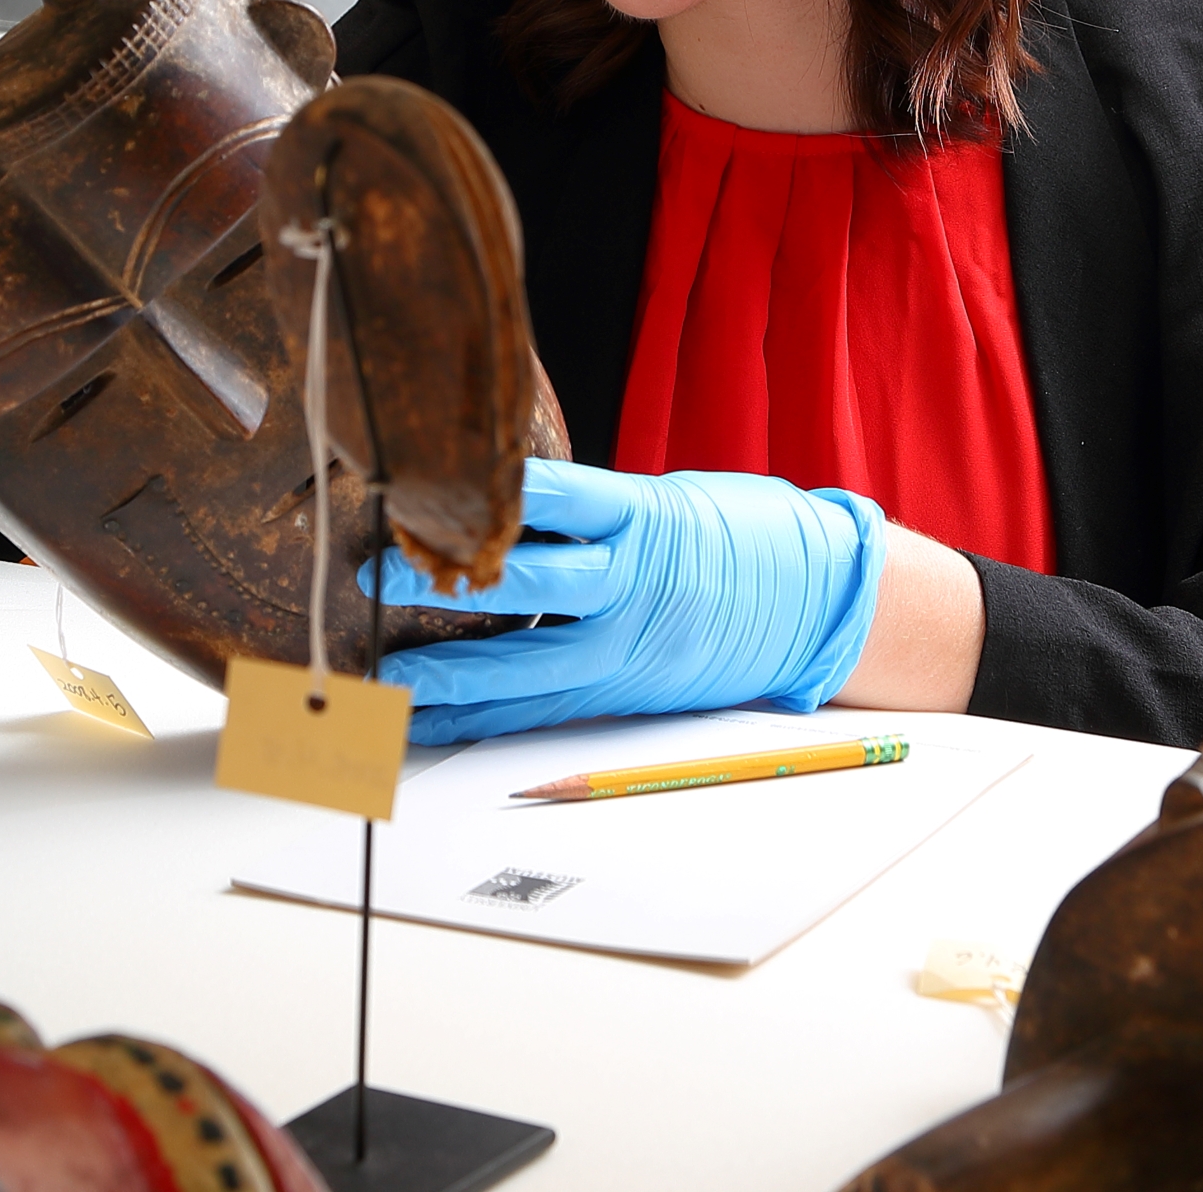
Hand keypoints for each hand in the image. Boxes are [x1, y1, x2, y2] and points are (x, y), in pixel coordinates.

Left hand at [360, 458, 884, 745]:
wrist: (822, 606)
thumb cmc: (751, 537)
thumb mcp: (676, 499)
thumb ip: (600, 510)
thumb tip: (512, 504)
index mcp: (648, 517)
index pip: (561, 497)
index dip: (494, 494)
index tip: (429, 483)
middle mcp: (635, 583)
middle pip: (531, 584)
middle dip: (449, 582)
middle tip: (379, 574)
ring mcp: (631, 644)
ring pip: (529, 664)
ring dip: (452, 672)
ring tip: (388, 676)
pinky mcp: (628, 690)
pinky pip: (544, 707)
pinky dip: (485, 716)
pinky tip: (432, 719)